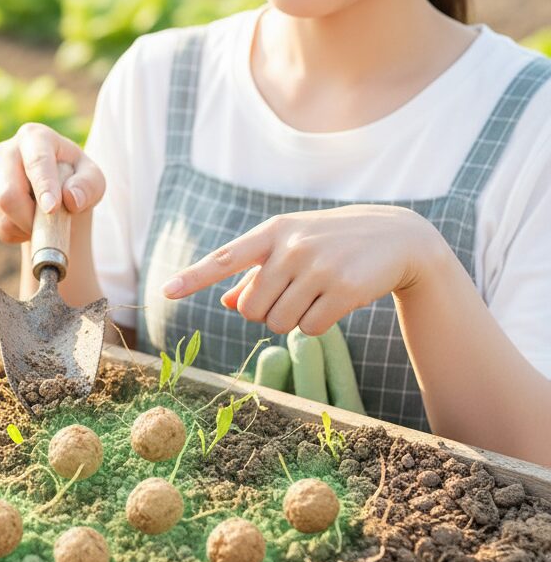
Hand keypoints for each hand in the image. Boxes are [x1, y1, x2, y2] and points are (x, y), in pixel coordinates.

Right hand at [0, 123, 105, 243]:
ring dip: (27, 229)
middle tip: (50, 229)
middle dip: (30, 219)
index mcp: (34, 137)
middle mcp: (5, 150)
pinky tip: (28, 223)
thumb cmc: (77, 182)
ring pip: (2, 216)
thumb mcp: (94, 181)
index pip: (36, 162)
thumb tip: (71, 198)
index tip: (52, 208)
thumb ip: (89, 186)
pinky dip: (16, 234)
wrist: (56, 193)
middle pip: (8, 194)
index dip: (43, 186)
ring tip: (44, 222)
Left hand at [160, 205, 440, 336]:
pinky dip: (315, 325)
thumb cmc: (330, 242)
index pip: (223, 258)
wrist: (396, 236)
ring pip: (277, 322)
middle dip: (263, 313)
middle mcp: (290, 247)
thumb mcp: (290, 246)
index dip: (194, 277)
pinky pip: (308, 329)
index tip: (165, 291)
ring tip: (312, 295)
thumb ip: (256, 274)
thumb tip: (226, 302)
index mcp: (270, 233)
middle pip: (249, 309)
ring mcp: (318, 267)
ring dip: (289, 320)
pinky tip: (333, 303)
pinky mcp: (345, 289)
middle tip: (289, 296)